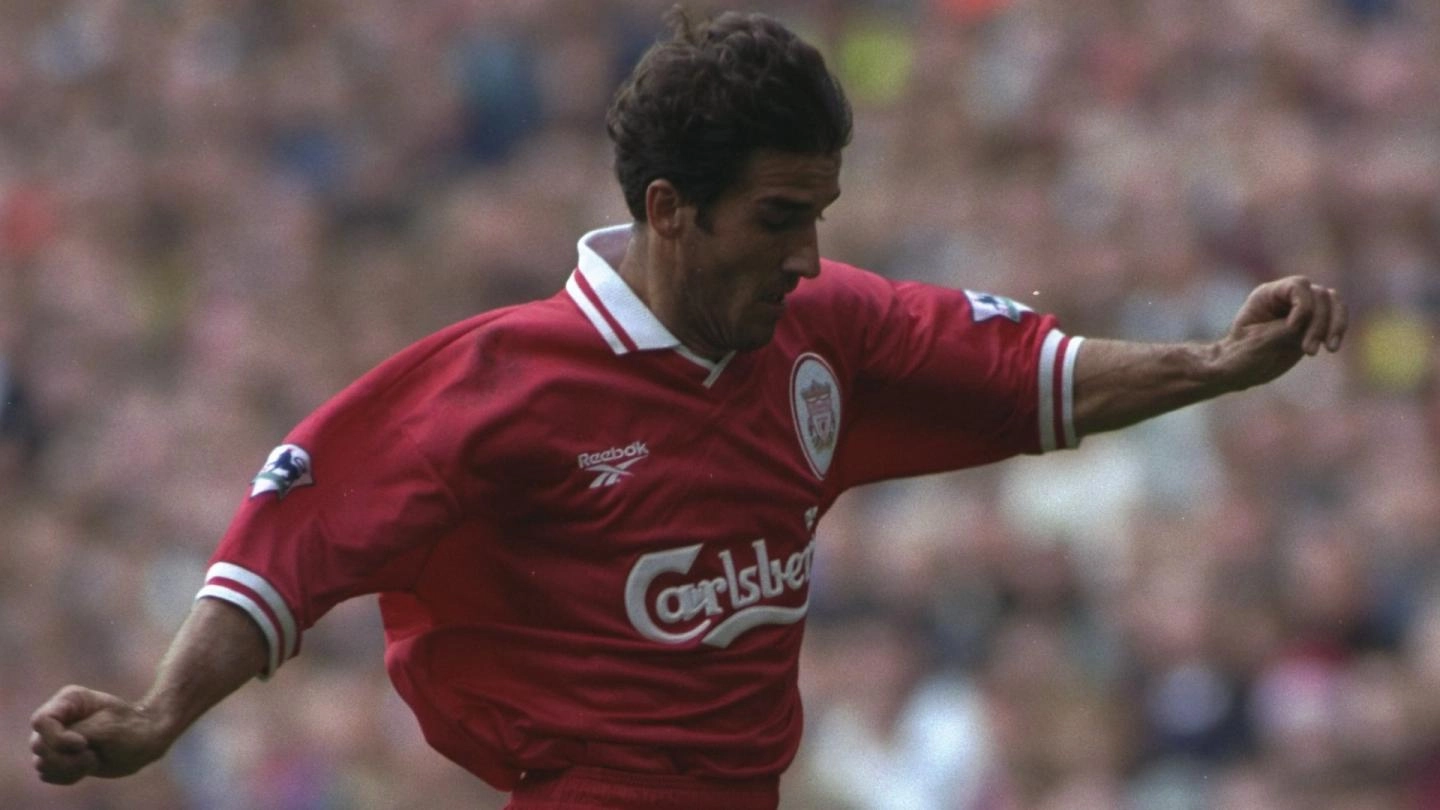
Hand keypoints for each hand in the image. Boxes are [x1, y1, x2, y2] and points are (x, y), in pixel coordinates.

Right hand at [30, 685, 173, 784]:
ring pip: (41, 763)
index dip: (58, 738)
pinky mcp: (59, 757)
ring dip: (68, 769)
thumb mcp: (108, 729)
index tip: (84, 744)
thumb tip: (46, 748)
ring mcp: (56, 738)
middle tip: (93, 755)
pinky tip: (87, 768)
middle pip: (38, 745)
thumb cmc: (132, 729)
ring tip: (93, 760)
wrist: (146, 740)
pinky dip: (66, 776)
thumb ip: (76, 735)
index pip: (41, 721)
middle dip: (66, 757)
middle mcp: (58, 718)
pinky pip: (48, 774)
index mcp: (70, 700)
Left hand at [1218, 276, 1346, 390]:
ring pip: (1333, 303)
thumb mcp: (1257, 342)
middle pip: (1319, 295)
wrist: (1240, 370)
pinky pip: (1335, 318)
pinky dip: (1338, 330)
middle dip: (1319, 323)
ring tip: (1330, 349)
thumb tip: (1303, 322)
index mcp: (1267, 294)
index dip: (1303, 305)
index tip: (1293, 329)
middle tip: (1309, 351)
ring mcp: (1301, 310)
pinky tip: (1332, 347)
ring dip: (1335, 325)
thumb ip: (1281, 330)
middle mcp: (1287, 298)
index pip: (1298, 285)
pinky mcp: (1312, 325)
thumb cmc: (1239, 355)